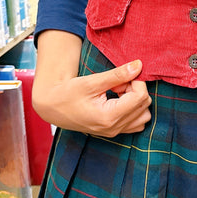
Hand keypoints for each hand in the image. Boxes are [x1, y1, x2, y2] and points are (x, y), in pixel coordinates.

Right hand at [32, 59, 151, 136]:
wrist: (52, 107)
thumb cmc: (68, 93)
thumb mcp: (92, 81)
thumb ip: (117, 75)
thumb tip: (138, 65)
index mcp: (109, 117)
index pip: (140, 97)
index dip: (137, 82)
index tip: (123, 75)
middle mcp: (114, 128)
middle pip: (144, 106)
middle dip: (136, 90)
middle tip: (118, 83)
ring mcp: (114, 132)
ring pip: (143, 116)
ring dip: (136, 100)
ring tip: (118, 92)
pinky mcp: (113, 131)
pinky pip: (136, 122)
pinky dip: (133, 109)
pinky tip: (118, 100)